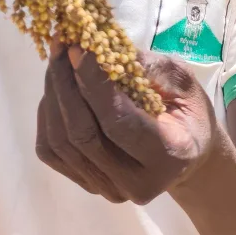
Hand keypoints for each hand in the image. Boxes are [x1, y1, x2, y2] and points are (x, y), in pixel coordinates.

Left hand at [35, 43, 215, 203]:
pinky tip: (57, 89)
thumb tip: (101, 48)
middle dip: (65, 84)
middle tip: (60, 45)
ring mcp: (109, 189)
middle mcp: (136, 183)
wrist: (185, 157)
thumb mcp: (182, 83)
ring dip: (53, 96)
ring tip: (57, 61)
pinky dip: (48, 115)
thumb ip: (149, 68)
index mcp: (168, 156)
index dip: (92, 83)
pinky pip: (52, 151)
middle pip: (83, 134)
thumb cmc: (187, 113)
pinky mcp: (88, 185)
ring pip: (62, 143)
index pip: (118, 121)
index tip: (76, 48)